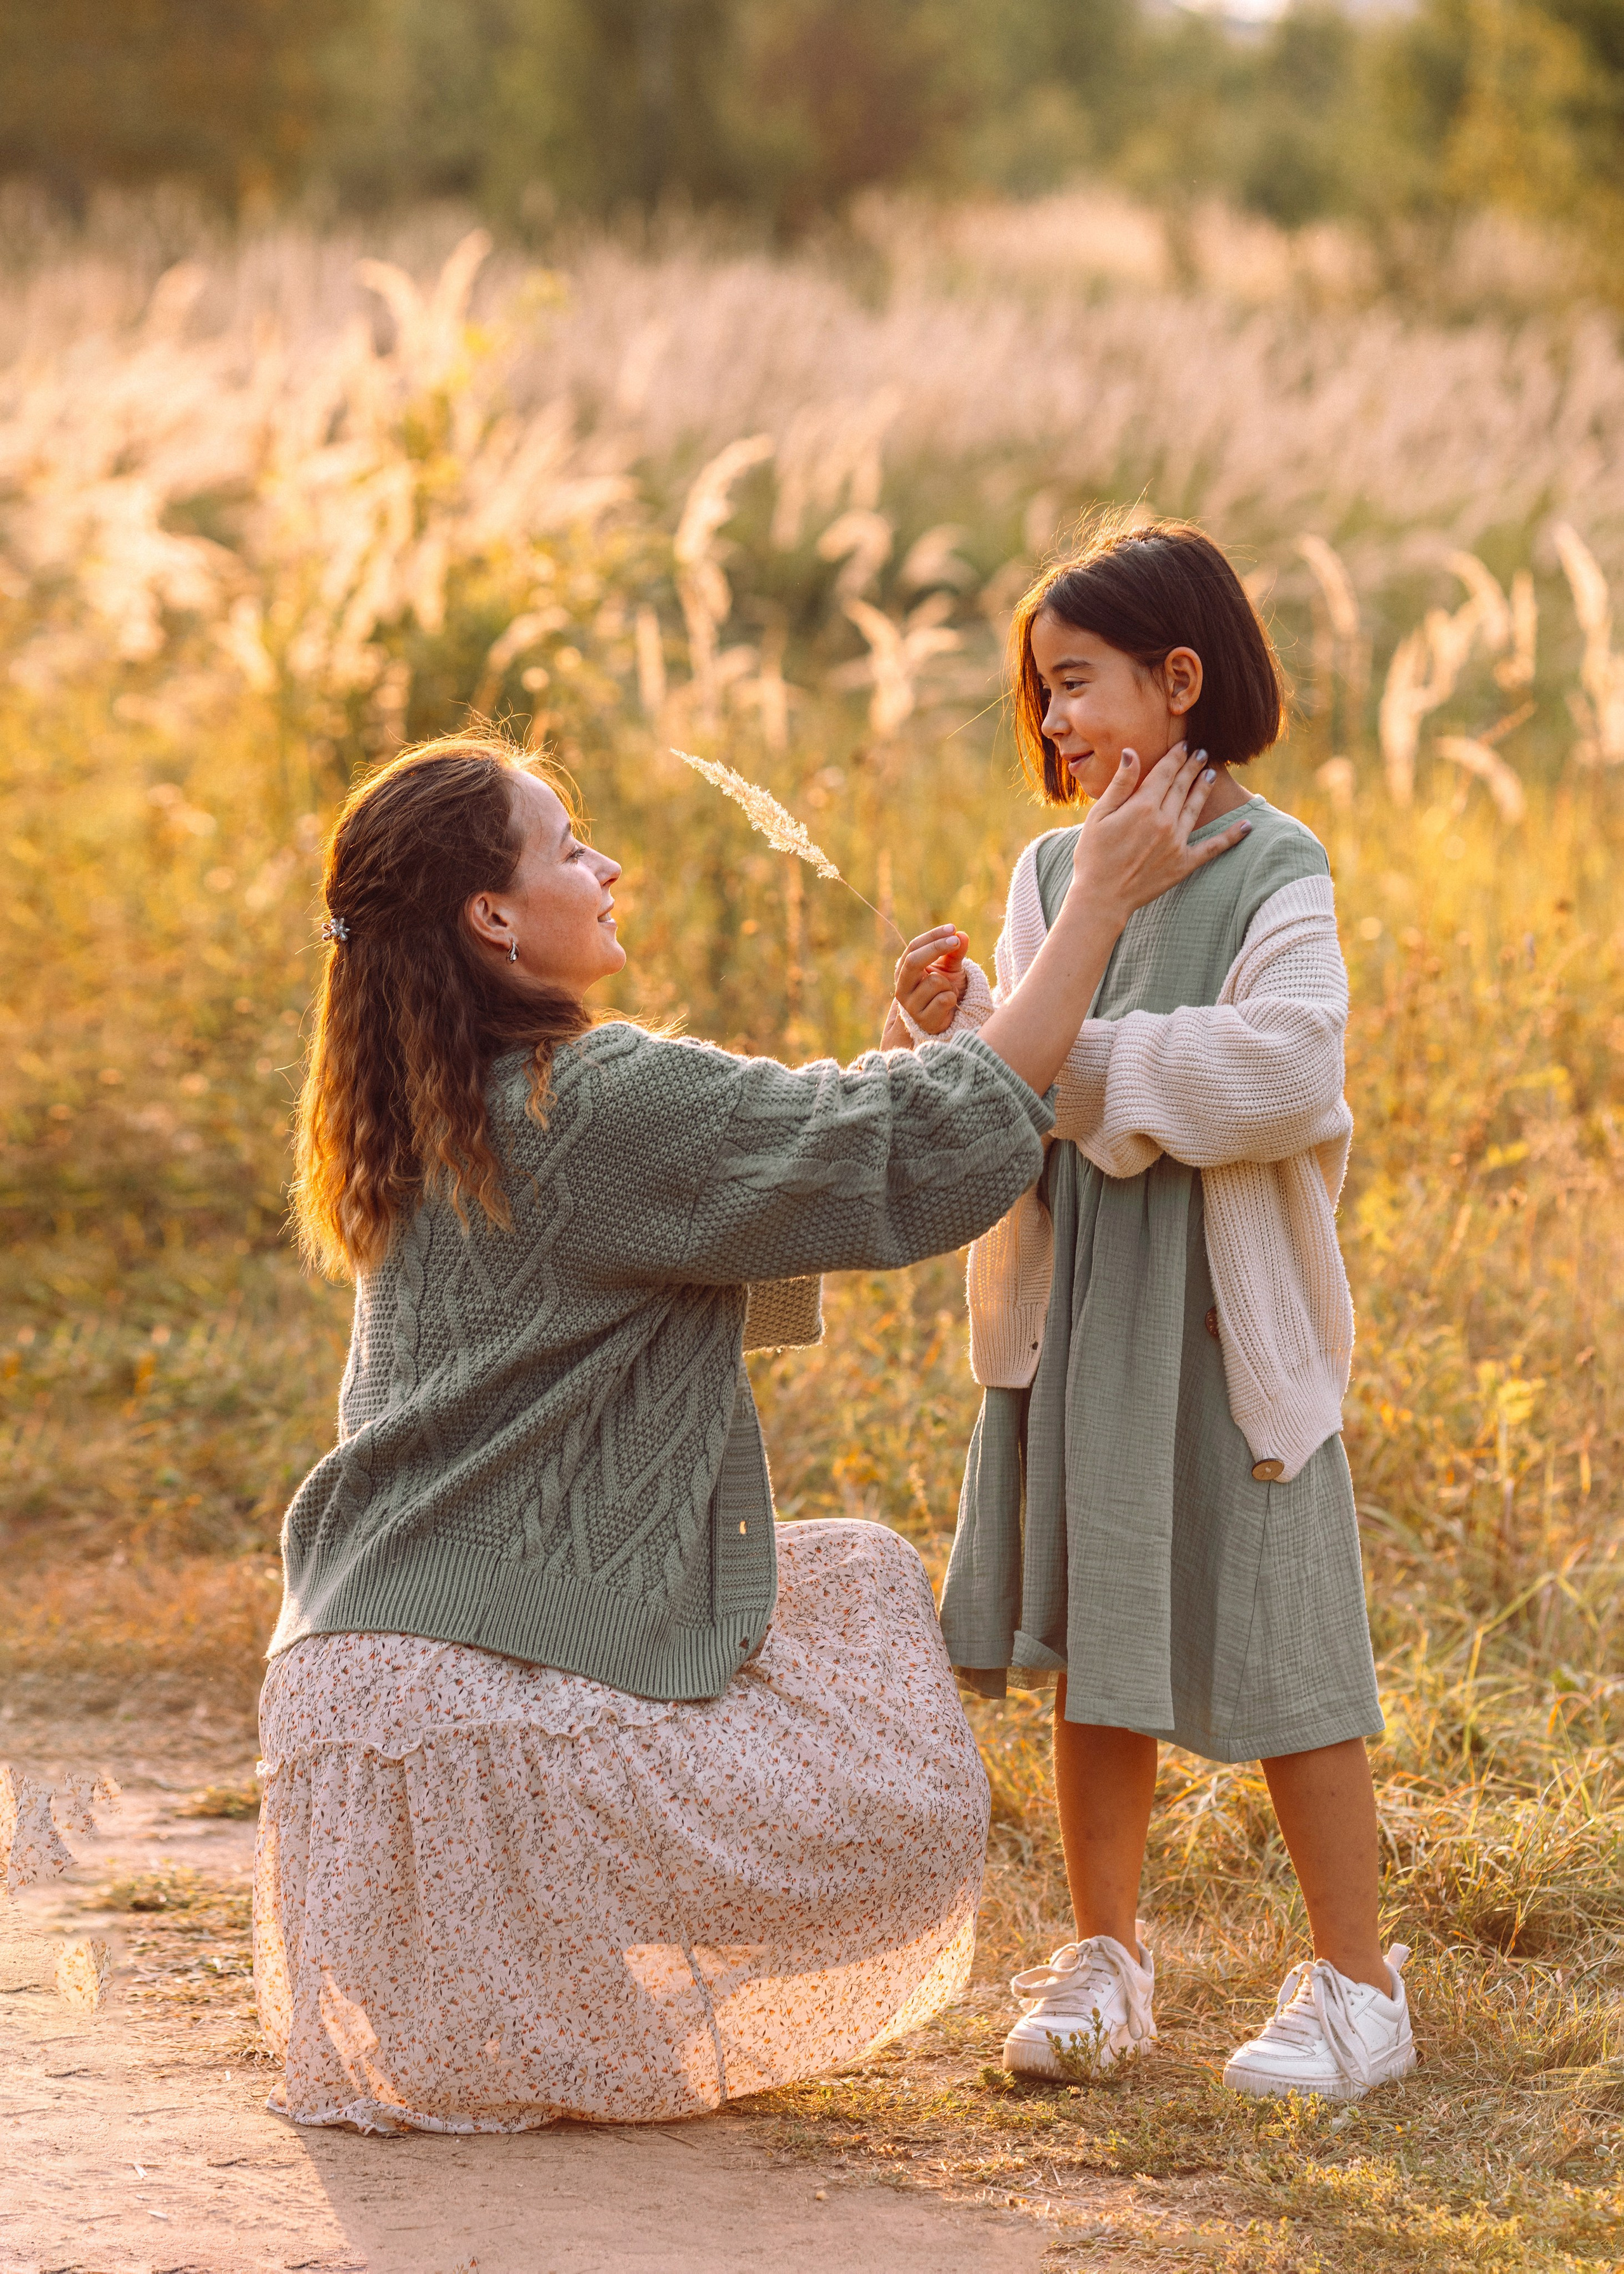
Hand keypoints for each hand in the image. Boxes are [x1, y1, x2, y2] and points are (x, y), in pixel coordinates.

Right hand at [891, 925, 968, 1037]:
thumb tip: (962, 935)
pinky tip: (949, 1005)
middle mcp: (902, 987)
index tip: (952, 929)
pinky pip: (943, 1000)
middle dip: (936, 948)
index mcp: (904, 970)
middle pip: (914, 961)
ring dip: (948, 984)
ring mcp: (911, 1006)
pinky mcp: (923, 1020)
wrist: (950, 1017)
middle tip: (956, 941)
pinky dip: (952, 998)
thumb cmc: (946, 988)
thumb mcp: (950, 967)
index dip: (932, 936)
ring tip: (947, 991)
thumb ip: (954, 952)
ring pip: (935, 981)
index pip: (913, 947)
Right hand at [1070, 743, 1249, 920]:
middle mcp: (1164, 821)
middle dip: (1193, 766)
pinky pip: (1213, 847)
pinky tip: (1247, 825)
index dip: (1175, 756)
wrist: (1101, 898)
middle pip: (1182, 786)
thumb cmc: (1093, 856)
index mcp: (1142, 806)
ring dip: (1205, 788)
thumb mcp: (1098, 816)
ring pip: (1196, 808)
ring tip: (1212, 774)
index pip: (1164, 773)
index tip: (1184, 744)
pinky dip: (1231, 836)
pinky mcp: (1184, 864)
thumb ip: (1120, 784)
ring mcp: (1177, 843)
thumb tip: (1131, 752)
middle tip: (1203, 752)